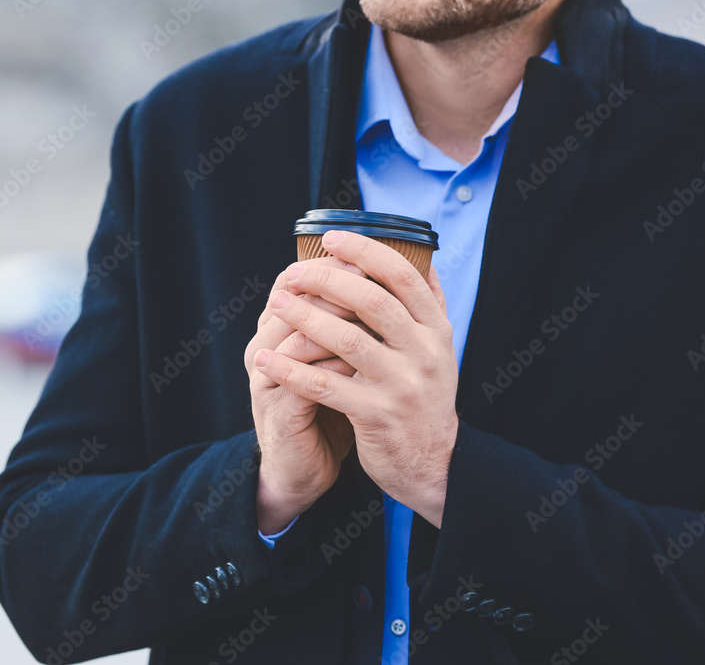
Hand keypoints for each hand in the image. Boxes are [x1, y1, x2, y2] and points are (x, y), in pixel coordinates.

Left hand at [254, 231, 457, 526]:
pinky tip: (265, 358)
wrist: (434, 464)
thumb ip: (428, 308)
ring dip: (306, 317)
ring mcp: (402, 385)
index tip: (332, 239)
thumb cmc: (425, 399)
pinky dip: (292, 370)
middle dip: (327, 280)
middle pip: (372, 301)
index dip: (366, 252)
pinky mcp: (377, 415)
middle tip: (294, 272)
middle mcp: (425, 352)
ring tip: (276, 305)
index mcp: (437, 329)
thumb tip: (421, 257)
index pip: (403, 276)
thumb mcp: (439, 350)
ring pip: (347, 340)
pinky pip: (326, 385)